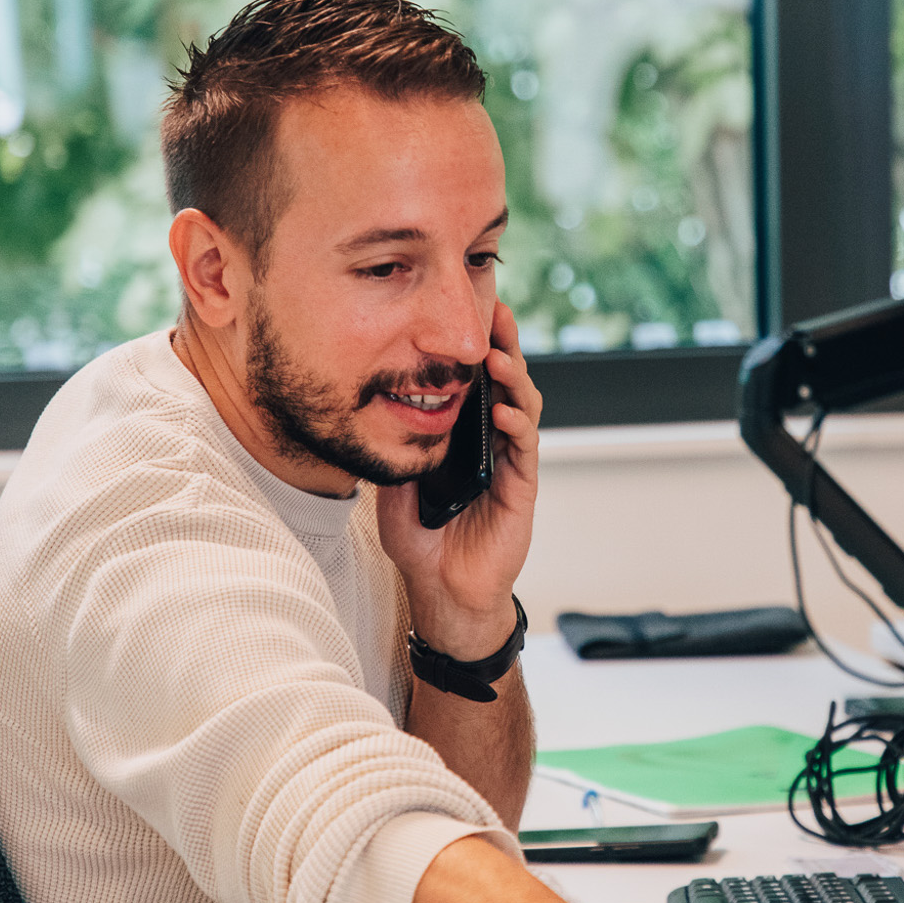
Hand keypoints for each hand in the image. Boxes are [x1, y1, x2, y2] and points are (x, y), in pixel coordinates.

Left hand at [376, 302, 542, 657]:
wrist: (442, 590)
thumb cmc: (422, 542)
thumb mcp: (394, 485)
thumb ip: (397, 448)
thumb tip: (379, 411)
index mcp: (461, 437)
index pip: (473, 382)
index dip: (473, 348)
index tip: (468, 313)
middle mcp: (489, 443)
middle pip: (504, 383)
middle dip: (503, 346)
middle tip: (498, 314)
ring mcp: (508, 463)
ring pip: (521, 407)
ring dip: (513, 380)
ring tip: (498, 358)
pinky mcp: (520, 487)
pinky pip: (524, 448)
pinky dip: (516, 425)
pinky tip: (503, 411)